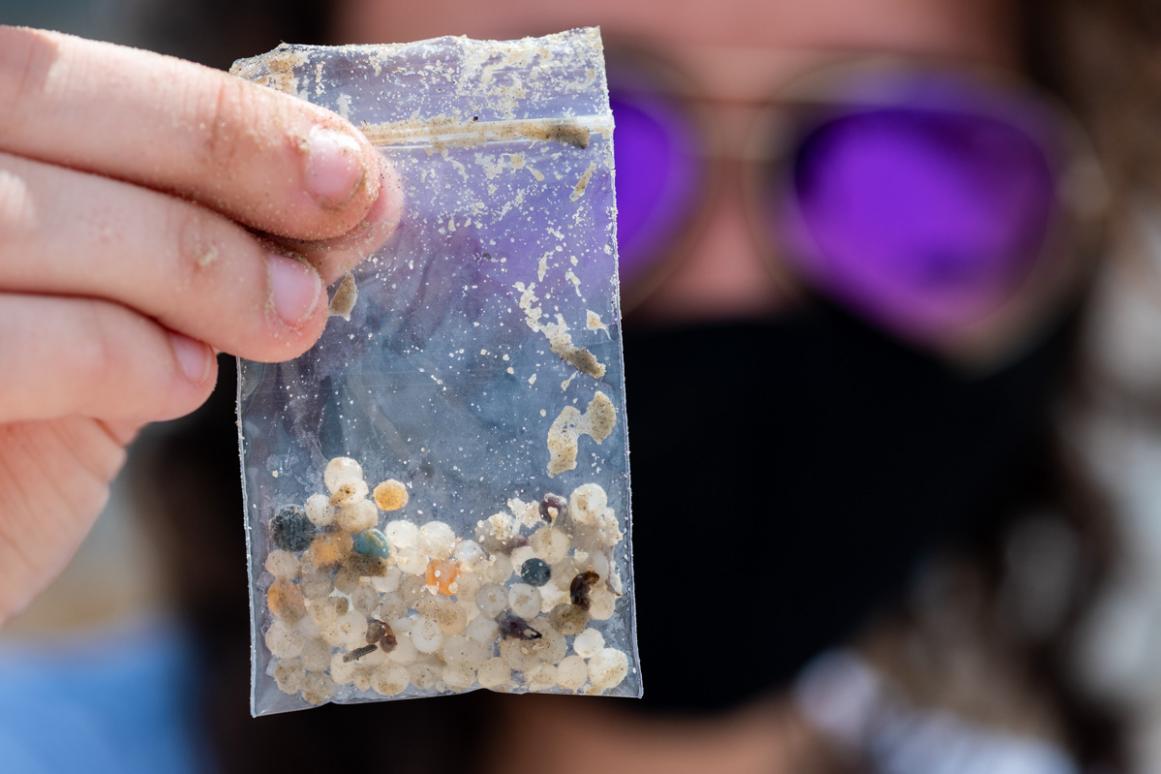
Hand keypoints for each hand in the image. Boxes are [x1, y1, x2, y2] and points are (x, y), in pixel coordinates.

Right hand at [0, 27, 401, 621]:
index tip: (345, 163)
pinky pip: (19, 340)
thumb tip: (349, 197)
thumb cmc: (13, 441)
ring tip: (289, 319)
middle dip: (220, 154)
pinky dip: (123, 355)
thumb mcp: (112, 324)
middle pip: (40, 100)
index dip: (209, 109)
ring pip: (36, 218)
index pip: (55, 71)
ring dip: (200, 267)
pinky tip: (183, 382)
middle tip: (349, 212)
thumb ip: (192, 256)